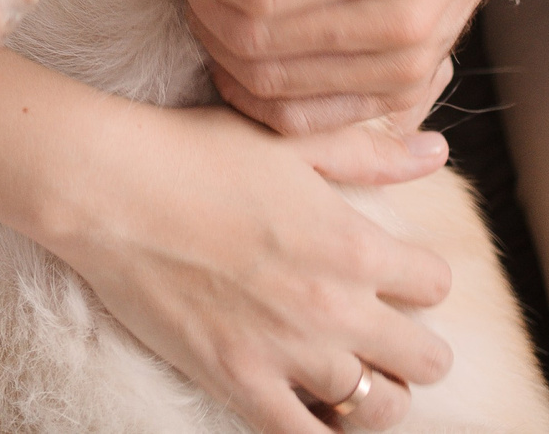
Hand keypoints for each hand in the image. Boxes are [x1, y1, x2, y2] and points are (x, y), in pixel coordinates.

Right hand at [42, 106, 456, 432]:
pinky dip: (320, 432)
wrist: (112, 189)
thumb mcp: (292, 143)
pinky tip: (308, 409)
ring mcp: (290, 352)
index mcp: (354, 243)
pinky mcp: (241, 383)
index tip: (391, 276)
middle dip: (413, 348)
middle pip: (427, 359)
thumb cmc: (197, 153)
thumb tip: (435, 153)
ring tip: (350, 376)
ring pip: (380, 409)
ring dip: (375, 395)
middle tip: (381, 336)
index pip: (435, 285)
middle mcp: (336, 306)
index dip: (418, 280)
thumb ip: (369, 155)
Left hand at [175, 0, 530, 135]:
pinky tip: (237, 54)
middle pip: (261, 43)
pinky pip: (305, 118)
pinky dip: (256, 94)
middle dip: (204, 11)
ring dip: (221, 51)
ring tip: (210, 5)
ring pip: (273, 88)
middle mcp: (404, 19)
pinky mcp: (404, 89)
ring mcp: (407, 64)